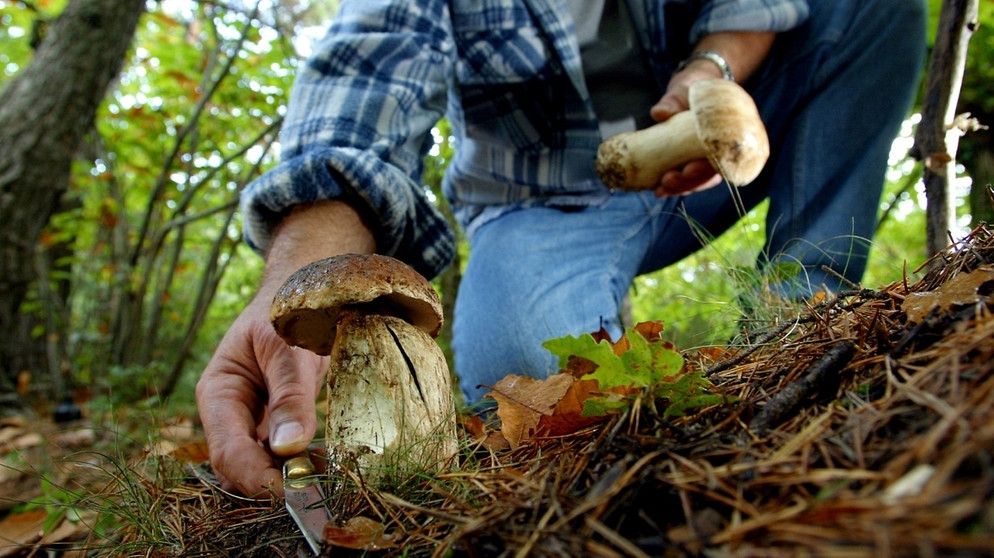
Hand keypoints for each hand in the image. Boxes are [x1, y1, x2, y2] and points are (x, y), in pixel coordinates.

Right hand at [196, 288, 325, 497]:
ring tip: (323, 476)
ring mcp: (250, 422)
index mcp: (219, 393)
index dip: (254, 477)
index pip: (227, 451)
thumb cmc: (289, 313)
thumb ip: (289, 396)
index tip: (290, 492)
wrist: (302, 295)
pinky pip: (279, 457)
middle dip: (270, 483)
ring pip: (258, 467)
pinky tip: (324, 464)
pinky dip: (299, 465)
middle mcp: (228, 414)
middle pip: (238, 467)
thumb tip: (288, 448)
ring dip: (287, 478)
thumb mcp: (290, 349)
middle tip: (313, 490)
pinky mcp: (274, 426)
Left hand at [647, 66, 722, 196]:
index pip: (724, 157)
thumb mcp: (684, 91)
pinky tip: (658, 190)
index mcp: (729, 134)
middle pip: (710, 176)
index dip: (707, 167)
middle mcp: (722, 151)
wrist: (692, 91)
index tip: (688, 169)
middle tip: (668, 180)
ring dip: (680, 188)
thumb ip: (674, 101)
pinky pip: (687, 179)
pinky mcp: (692, 163)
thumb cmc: (693, 89)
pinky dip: (674, 186)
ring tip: (660, 190)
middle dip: (689, 182)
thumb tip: (659, 113)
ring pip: (699, 181)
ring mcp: (706, 159)